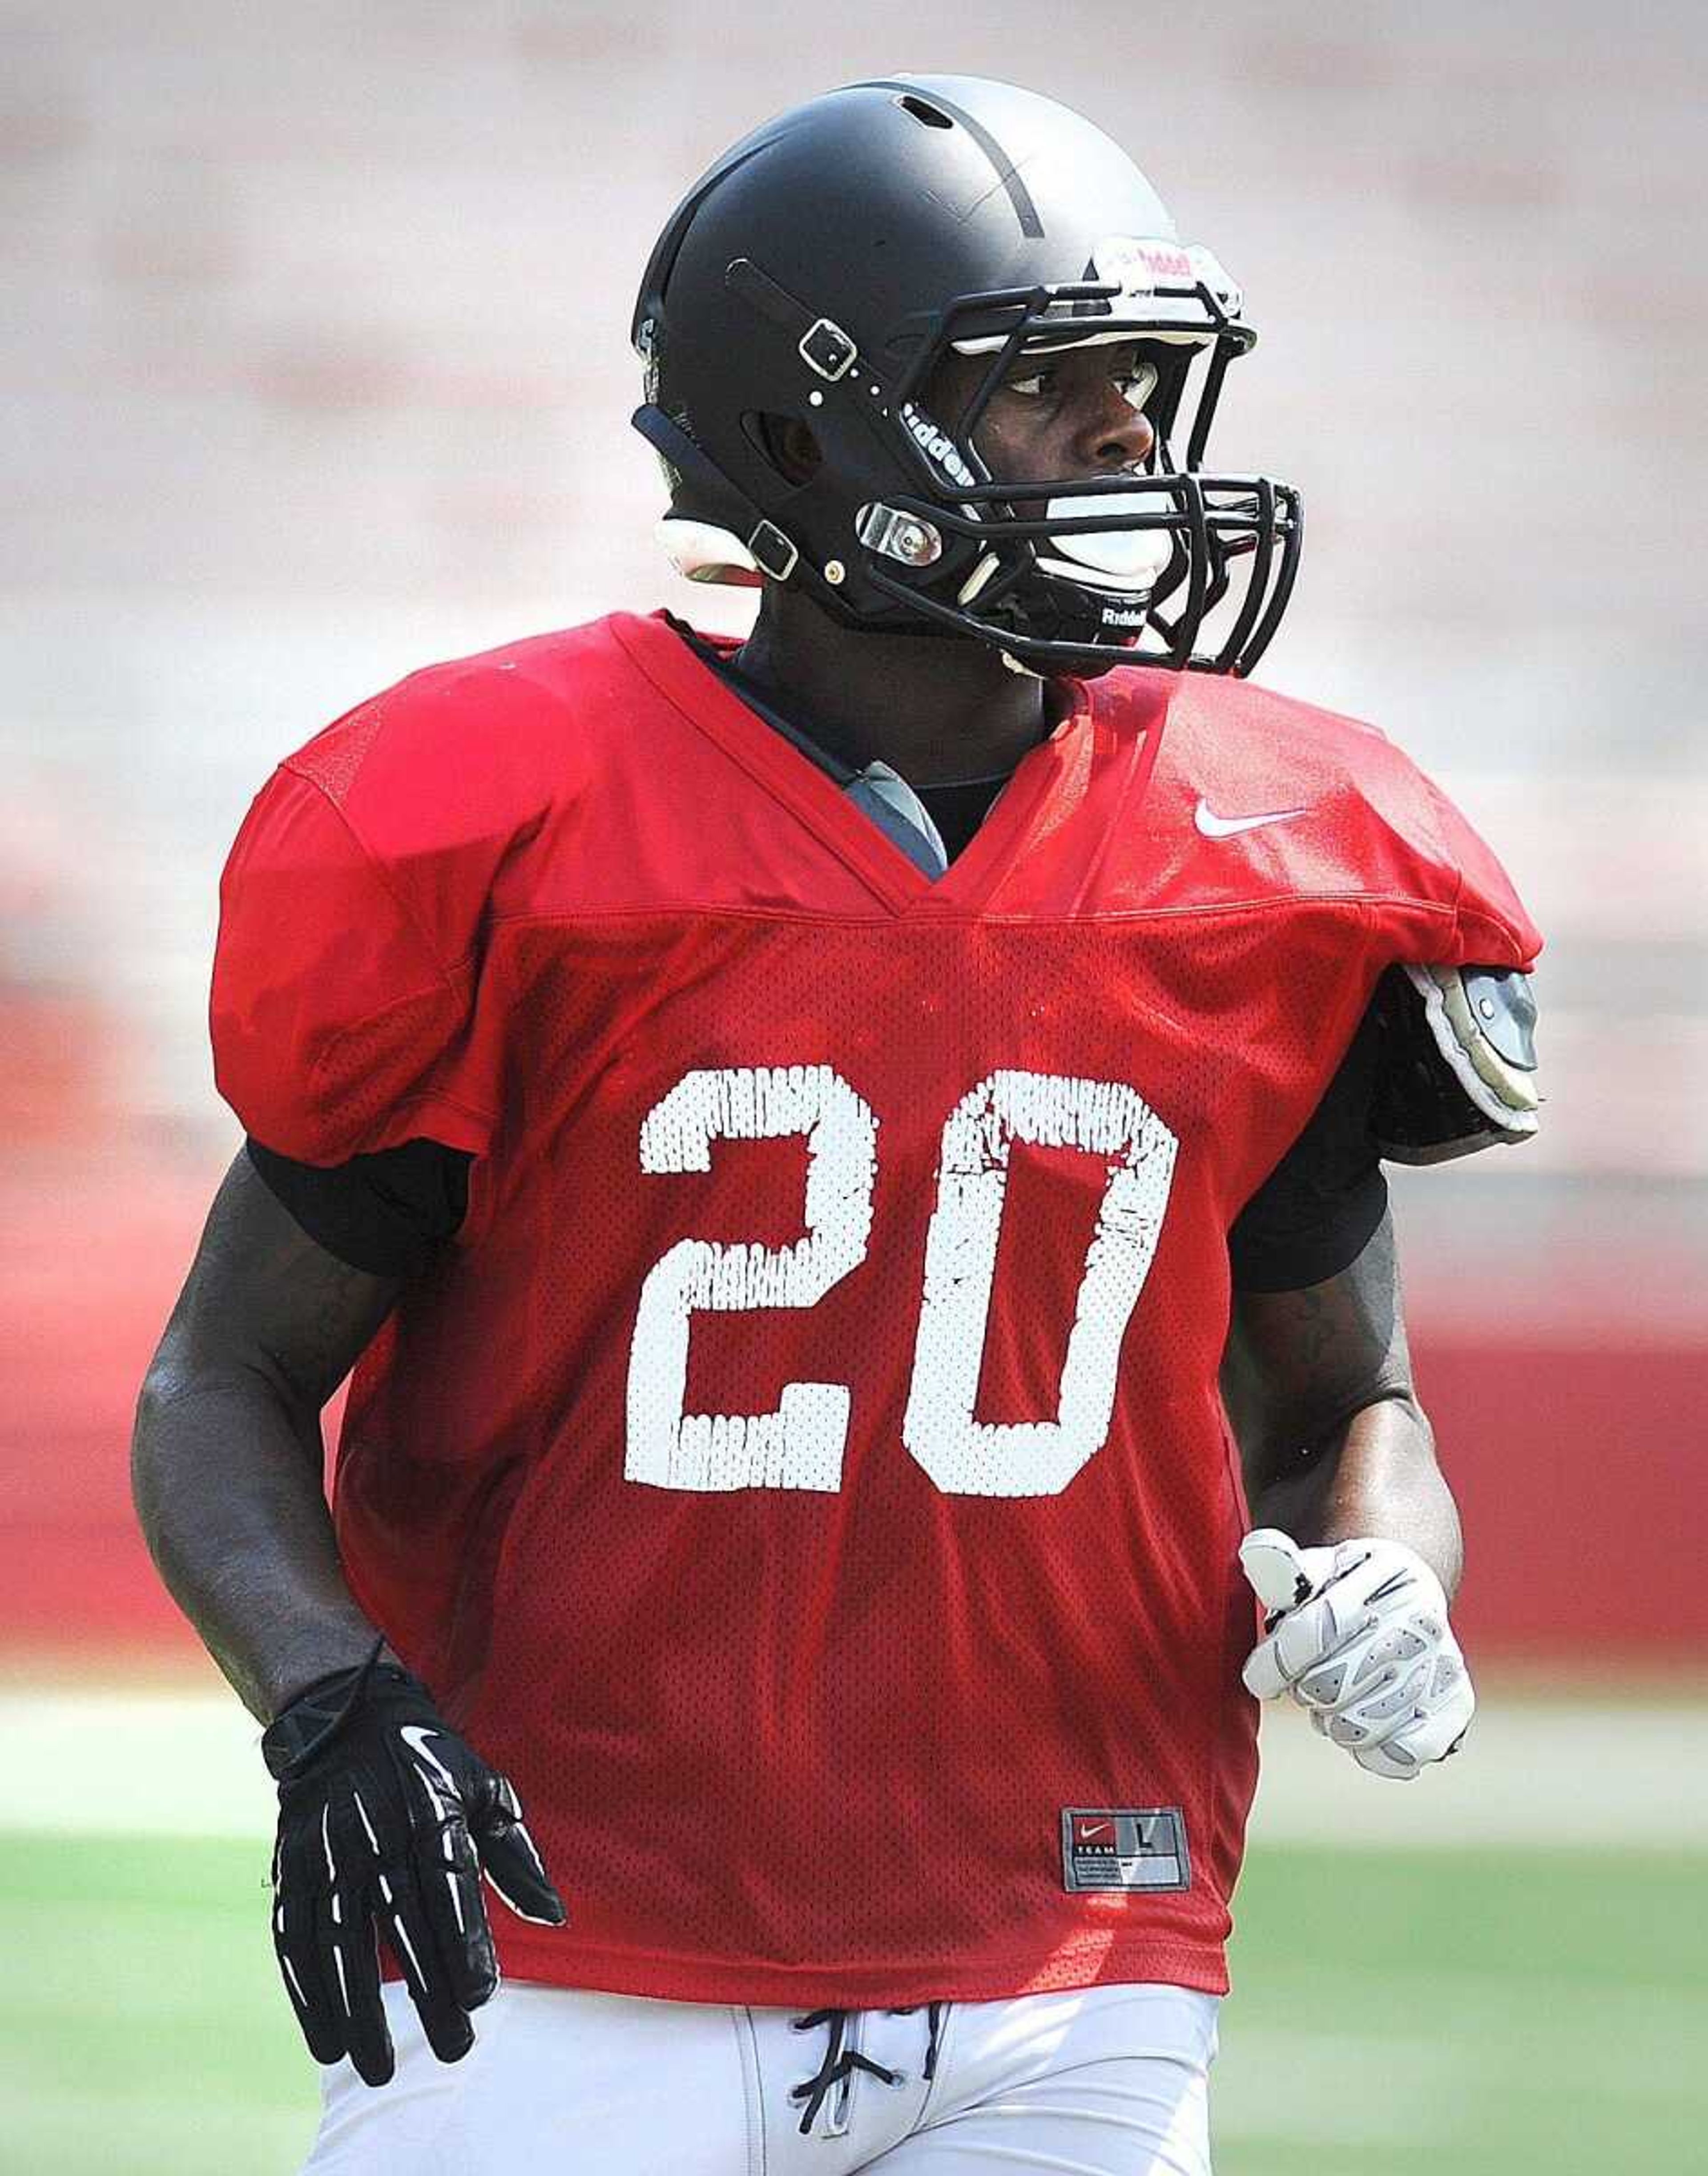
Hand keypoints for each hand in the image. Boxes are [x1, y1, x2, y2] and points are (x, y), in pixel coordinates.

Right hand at [261, 1647, 564, 2084]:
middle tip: (451, 2051)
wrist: (345, 1717)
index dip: (463, 1941)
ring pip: (341, 1945)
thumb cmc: (430, 1763)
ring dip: (357, 2012)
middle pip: (401, 1926)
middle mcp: (376, 1836)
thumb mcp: (483, 1788)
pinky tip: (326, 2041)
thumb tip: (554, 1916)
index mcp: (430, 1813)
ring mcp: (328, 1854)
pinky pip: (294, 1939)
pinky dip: (307, 1994)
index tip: (480, 1995)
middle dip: (426, 1994)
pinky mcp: (291, 1868)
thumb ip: (516, 1856)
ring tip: (378, 2068)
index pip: (448, 1886)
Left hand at [1237, 1528, 1474, 1778]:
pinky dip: (1375, 1752)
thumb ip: (1282, 1569)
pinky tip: (1365, 1727)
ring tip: (1336, 1697)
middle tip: (1309, 1679)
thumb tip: (1257, 1550)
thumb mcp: (1314, 1567)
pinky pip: (1404, 1753)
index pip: (1314, 1633)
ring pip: (1359, 1727)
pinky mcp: (1457, 1703)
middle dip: (1306, 1689)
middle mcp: (1421, 1618)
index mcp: (1385, 1571)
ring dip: (1332, 1721)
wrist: (1406, 1598)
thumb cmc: (1344, 1586)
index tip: (1258, 1680)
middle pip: (1330, 1687)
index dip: (1276, 1664)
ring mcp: (1442, 1662)